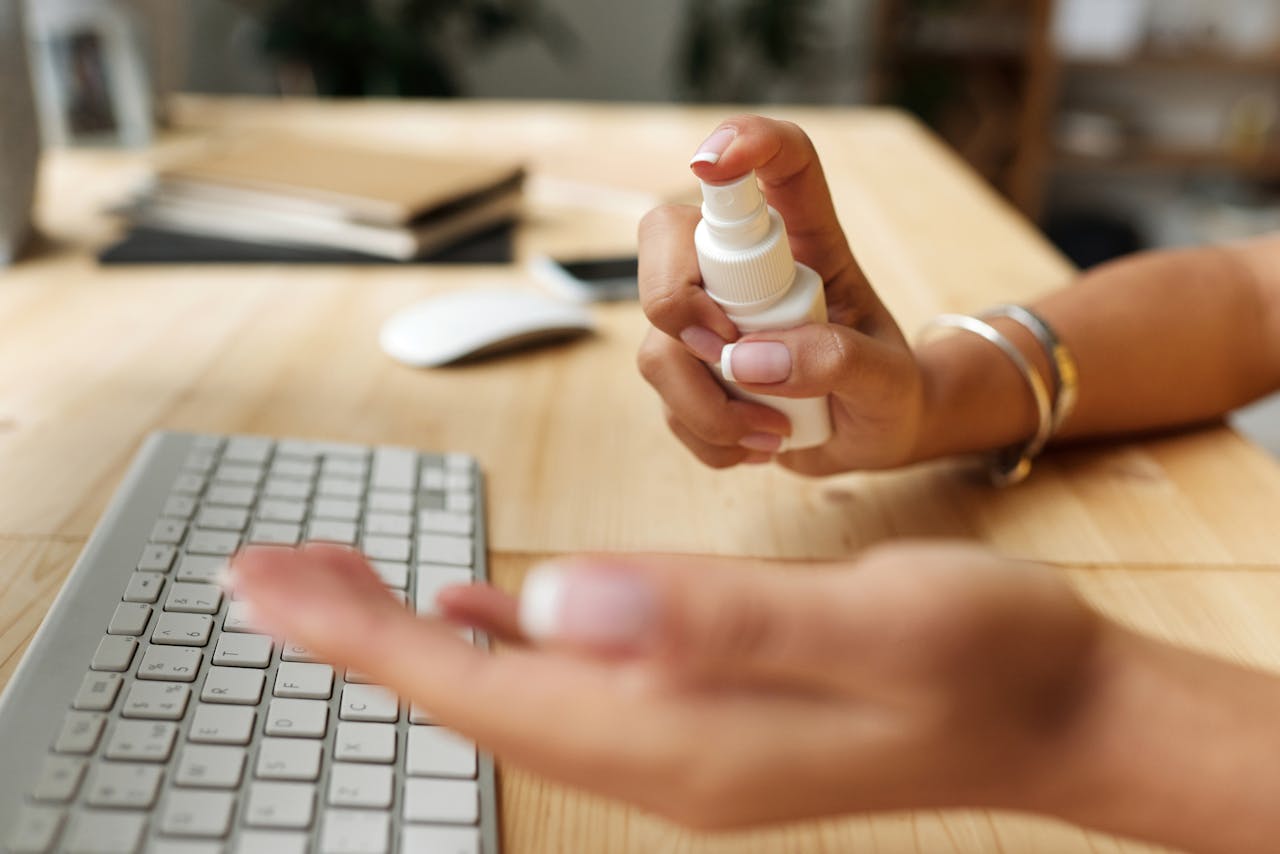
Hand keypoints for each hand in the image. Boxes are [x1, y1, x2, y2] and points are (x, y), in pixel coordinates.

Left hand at [228, 542, 1112, 829]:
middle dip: (358, 635)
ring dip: (413, 637)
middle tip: (263, 574)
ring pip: (507, 687)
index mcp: (677, 732)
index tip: (268, 586)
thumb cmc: (977, 658)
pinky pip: (566, 681)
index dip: (363, 637)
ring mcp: (678, 738)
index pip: (478, 688)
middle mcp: (657, 751)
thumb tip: (553, 603)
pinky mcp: (702, 710)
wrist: (1051, 710)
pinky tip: (473, 615)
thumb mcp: (867, 619)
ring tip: (335, 586)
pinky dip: (497, 643)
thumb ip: (711, 619)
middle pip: (469, 695)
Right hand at [637, 115, 923, 474]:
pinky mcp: (689, 371)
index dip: (745, 142)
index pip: (781, 165)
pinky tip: (755, 444)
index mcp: (807, 242)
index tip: (712, 162)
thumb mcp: (887, 378)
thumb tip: (751, 360)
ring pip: (657, 340)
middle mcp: (744, 271)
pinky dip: (707, 436)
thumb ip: (836, 359)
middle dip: (676, 300)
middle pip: (667, 236)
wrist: (872, 438)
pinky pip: (664, 400)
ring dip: (704, 404)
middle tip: (729, 353)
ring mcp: (709, 320)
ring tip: (771, 433)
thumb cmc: (888, 390)